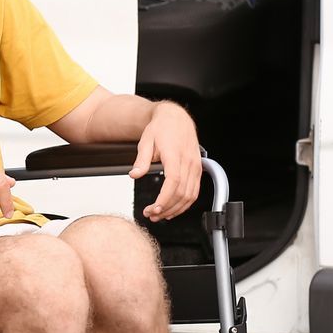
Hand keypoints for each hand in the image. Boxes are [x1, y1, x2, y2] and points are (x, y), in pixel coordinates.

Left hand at [131, 102, 201, 219]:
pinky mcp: (198, 169)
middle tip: (151, 214)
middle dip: (166, 208)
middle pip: (181, 192)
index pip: (173, 182)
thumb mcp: (145, 141)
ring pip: (190, 195)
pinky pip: (194, 191)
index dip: (164, 199)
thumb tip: (134, 175)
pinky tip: (173, 208)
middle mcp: (188, 161)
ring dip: (176, 209)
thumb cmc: (161, 128)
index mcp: (175, 154)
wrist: (176, 118)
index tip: (154, 209)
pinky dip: (185, 203)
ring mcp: (195, 166)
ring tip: (160, 215)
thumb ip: (141, 160)